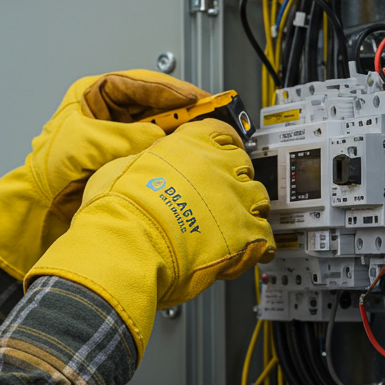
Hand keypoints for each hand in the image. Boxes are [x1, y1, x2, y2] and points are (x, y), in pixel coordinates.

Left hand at [0, 69, 204, 279]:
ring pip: (158, 123)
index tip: (198, 98)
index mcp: (94, 93)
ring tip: (202, 132)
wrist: (41, 203)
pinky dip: (169, 148)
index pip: (141, 83)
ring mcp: (118, 131)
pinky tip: (183, 151)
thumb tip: (159, 135)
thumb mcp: (88, 143)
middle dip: (182, 109)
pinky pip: (154, 145)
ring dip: (178, 129)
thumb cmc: (49, 168)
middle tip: (209, 115)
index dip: (172, 90)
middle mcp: (109, 109)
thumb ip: (126, 136)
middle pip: (155, 101)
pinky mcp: (125, 153)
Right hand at [26, 119, 274, 357]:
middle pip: (243, 166)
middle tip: (220, 193)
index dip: (221, 145)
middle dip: (234, 179)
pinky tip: (248, 252)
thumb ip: (147, 162)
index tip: (220, 152)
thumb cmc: (119, 207)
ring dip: (249, 210)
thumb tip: (146, 166)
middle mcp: (220, 166)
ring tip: (234, 223)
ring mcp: (236, 200)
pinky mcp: (244, 237)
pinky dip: (258, 247)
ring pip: (259, 200)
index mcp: (193, 143)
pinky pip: (266, 240)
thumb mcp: (123, 165)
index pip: (221, 133)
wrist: (128, 243)